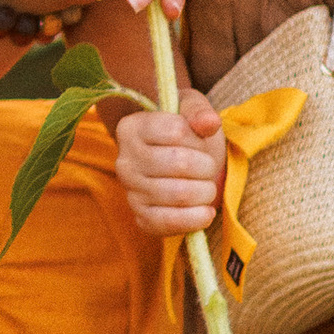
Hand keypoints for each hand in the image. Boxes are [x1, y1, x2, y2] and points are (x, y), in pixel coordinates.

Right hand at [116, 95, 223, 235]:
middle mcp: (124, 161)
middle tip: (208, 166)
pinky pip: (170, 223)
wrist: (173, 161)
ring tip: (206, 186)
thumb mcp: (190, 110)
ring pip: (180, 193)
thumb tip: (209, 122)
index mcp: (131, 128)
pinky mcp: (141, 217)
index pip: (176, 131)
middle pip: (180, 163)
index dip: (198, 137)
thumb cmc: (184, 133)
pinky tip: (206, 211)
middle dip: (207, 166)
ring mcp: (130, 192)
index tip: (198, 140)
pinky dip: (196, 219)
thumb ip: (199, 111)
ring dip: (206, 191)